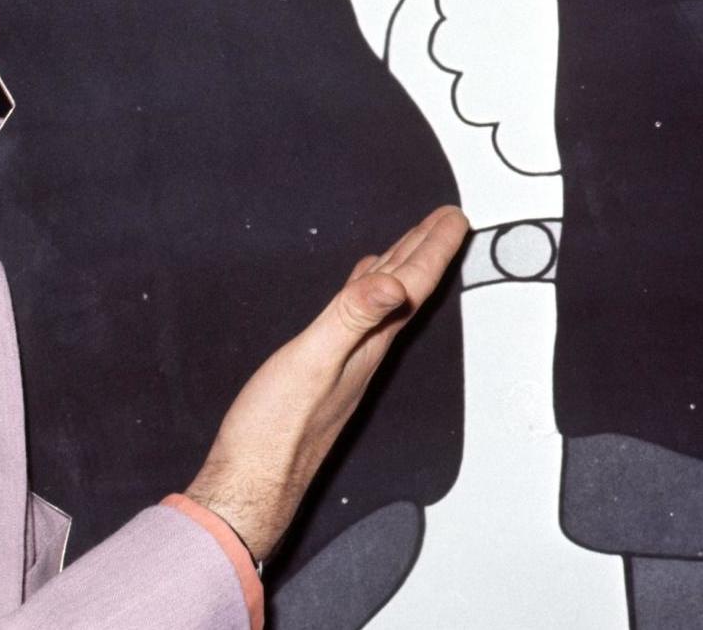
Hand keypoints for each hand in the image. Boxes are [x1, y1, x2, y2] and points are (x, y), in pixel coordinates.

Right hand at [184, 206, 468, 562]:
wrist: (248, 484)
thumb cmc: (275, 431)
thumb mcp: (314, 362)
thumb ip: (353, 319)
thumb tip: (396, 284)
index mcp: (368, 343)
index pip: (412, 286)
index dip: (434, 248)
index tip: (454, 218)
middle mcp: (364, 351)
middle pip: (405, 290)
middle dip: (426, 250)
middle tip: (446, 219)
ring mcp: (345, 362)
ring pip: (381, 303)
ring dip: (399, 268)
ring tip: (410, 242)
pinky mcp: (322, 371)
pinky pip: (355, 318)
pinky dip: (362, 293)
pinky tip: (357, 289)